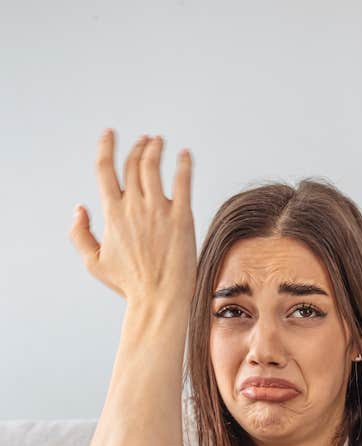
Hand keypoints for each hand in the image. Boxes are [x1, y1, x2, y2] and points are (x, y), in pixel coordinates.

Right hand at [68, 129, 196, 307]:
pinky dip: (184, 165)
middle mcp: (134, 207)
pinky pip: (183, 183)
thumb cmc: (129, 284)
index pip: (105, 169)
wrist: (159, 298)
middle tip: (145, 140)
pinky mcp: (182, 218)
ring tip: (159, 142)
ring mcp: (159, 211)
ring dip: (155, 149)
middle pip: (133, 164)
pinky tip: (186, 155)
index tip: (110, 134)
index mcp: (111, 213)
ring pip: (154, 167)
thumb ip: (80, 234)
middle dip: (137, 147)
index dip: (106, 146)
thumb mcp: (94, 262)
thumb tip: (79, 208)